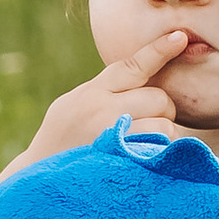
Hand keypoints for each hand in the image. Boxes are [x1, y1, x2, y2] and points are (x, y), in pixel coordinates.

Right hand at [16, 29, 194, 168]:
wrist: (39, 181)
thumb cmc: (61, 140)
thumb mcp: (72, 105)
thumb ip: (102, 91)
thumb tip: (140, 71)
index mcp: (90, 93)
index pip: (131, 66)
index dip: (158, 50)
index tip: (179, 37)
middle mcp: (101, 111)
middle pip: (158, 97)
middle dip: (161, 109)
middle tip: (146, 121)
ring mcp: (113, 138)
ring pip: (164, 124)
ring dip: (161, 133)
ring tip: (139, 143)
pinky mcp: (123, 162)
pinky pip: (159, 150)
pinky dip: (158, 152)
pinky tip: (140, 157)